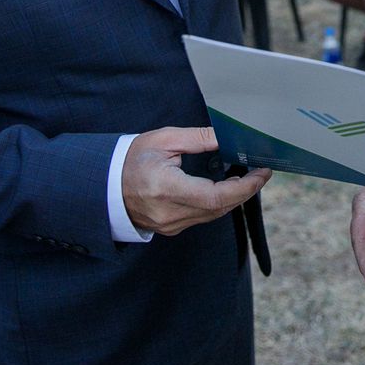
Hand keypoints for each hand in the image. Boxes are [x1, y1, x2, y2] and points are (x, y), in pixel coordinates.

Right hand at [120, 126, 270, 235]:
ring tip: (247, 178)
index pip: (217, 196)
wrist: (103, 185)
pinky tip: (225, 189)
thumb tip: (229, 136)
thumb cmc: (131, 159)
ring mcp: (169, 224)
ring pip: (213, 215)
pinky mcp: (170, 228)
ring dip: (233, 198)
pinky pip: (202, 217)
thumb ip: (199, 139)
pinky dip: (218, 203)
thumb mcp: (164, 140)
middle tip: (260, 172)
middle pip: (220, 208)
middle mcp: (169, 212)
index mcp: (166, 188)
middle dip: (245, 191)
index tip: (262, 173)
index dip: (245, 187)